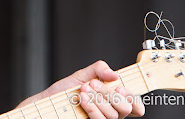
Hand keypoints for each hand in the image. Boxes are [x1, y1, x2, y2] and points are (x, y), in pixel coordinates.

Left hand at [17, 61, 144, 118]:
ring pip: (113, 115)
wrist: (48, 102)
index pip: (136, 106)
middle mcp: (110, 113)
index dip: (134, 98)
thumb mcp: (83, 75)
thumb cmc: (66, 91)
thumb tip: (114, 74)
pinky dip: (92, 106)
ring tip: (84, 89)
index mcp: (113, 100)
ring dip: (99, 98)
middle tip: (94, 84)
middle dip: (111, 93)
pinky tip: (82, 98)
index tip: (120, 87)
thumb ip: (99, 69)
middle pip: (126, 108)